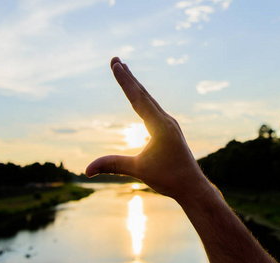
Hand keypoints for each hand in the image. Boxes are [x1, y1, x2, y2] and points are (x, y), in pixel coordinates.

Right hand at [86, 57, 210, 201]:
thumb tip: (86, 170)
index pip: (138, 99)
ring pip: (149, 100)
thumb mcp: (139, 170)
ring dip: (136, 86)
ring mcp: (169, 124)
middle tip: (116, 59)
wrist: (193, 187)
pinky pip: (153, 109)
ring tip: (126, 71)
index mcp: (160, 125)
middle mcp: (166, 120)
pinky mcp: (169, 130)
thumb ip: (113, 165)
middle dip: (128, 77)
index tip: (116, 64)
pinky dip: (143, 99)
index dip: (125, 81)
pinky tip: (140, 99)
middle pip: (144, 94)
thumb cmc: (169, 178)